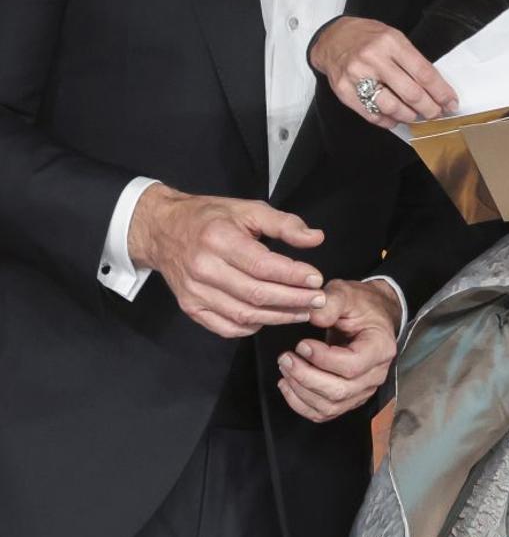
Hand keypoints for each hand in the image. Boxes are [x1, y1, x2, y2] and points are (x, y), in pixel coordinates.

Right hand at [129, 184, 326, 338]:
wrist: (163, 230)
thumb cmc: (210, 217)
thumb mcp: (248, 209)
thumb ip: (284, 224)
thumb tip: (316, 238)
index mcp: (218, 239)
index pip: (262, 265)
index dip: (293, 275)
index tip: (316, 279)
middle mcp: (204, 268)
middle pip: (256, 294)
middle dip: (293, 300)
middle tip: (318, 300)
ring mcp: (194, 292)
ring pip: (243, 315)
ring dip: (278, 317)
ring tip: (303, 311)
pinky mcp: (190, 307)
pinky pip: (226, 327)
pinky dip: (252, 328)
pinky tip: (270, 318)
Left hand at [276, 279, 400, 422]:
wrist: (371, 317)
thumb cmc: (360, 305)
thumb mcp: (348, 293)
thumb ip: (332, 302)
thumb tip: (314, 317)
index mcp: (381, 348)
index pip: (352, 366)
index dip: (323, 359)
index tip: (301, 344)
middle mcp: (376, 375)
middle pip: (339, 391)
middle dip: (305, 377)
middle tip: (285, 358)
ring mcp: (363, 391)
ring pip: (329, 406)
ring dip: (300, 390)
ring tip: (284, 368)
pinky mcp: (349, 399)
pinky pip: (324, 413)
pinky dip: (301, 404)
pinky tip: (287, 385)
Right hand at [309, 16, 457, 127]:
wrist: (332, 38)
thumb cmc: (368, 38)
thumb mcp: (394, 38)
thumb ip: (412, 61)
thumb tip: (435, 89)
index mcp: (391, 42)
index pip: (424, 73)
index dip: (441, 92)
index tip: (451, 103)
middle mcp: (374, 58)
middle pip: (411, 92)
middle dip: (429, 108)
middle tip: (436, 114)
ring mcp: (357, 75)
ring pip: (391, 106)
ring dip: (409, 116)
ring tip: (415, 116)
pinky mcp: (344, 91)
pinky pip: (371, 113)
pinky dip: (387, 120)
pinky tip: (394, 119)